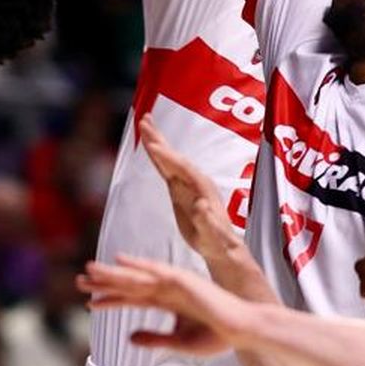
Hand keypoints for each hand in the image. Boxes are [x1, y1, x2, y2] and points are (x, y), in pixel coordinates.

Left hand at [81, 255, 240, 357]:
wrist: (241, 330)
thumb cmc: (216, 337)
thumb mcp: (178, 342)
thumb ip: (154, 339)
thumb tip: (128, 338)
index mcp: (168, 302)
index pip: (132, 299)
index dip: (111, 300)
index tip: (90, 303)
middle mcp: (168, 289)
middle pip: (129, 285)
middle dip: (105, 283)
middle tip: (79, 282)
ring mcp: (175, 283)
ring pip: (137, 277)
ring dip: (114, 273)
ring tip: (89, 271)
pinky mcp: (183, 280)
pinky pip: (156, 271)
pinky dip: (138, 265)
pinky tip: (119, 262)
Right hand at [140, 117, 239, 265]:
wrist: (220, 245)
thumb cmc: (216, 241)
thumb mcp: (211, 234)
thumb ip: (206, 221)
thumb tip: (202, 206)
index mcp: (202, 188)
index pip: (182, 168)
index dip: (167, 157)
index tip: (153, 145)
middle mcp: (195, 181)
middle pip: (174, 156)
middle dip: (159, 139)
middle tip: (144, 120)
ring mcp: (187, 183)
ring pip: (169, 158)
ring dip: (157, 141)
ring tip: (144, 123)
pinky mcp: (180, 188)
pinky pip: (166, 167)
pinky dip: (157, 155)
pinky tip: (150, 146)